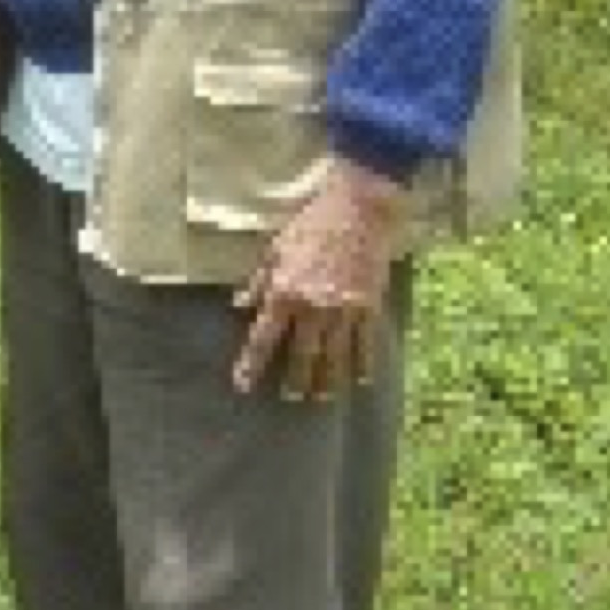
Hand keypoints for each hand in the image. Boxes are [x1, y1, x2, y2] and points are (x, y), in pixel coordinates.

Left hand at [232, 161, 403, 401]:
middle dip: (295, 378)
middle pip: (301, 353)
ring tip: (322, 398)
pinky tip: (361, 380)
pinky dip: (363, 363)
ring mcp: (344, 310)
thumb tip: (240, 305)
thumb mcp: (274, 248)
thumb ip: (259, 281)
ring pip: (335, 354)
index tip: (242, 384)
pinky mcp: (370, 306)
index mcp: (284, 292)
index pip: (263, 337)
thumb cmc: (311, 225)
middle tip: (290, 399)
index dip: (251, 363)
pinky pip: (366, 342)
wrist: (358, 210)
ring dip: (328, 379)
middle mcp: (313, 307)